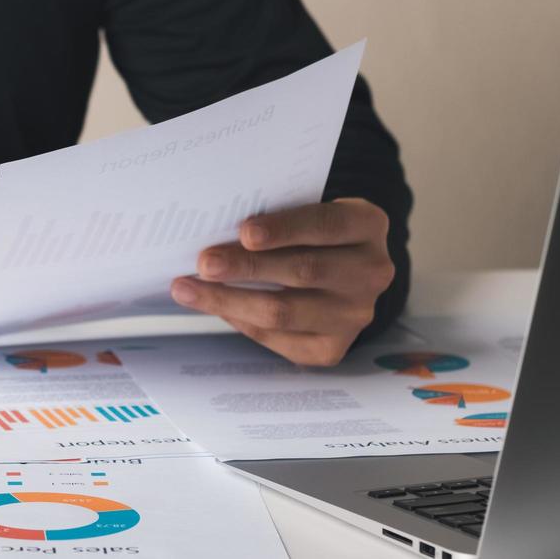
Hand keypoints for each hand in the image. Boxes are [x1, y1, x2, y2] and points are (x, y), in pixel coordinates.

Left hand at [170, 198, 393, 366]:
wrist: (343, 269)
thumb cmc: (312, 233)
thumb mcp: (307, 211)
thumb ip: (276, 220)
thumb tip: (216, 237)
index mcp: (367, 226)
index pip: (326, 225)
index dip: (285, 229)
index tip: (246, 232)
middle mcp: (371, 272)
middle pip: (303, 271)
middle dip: (247, 268)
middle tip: (205, 263)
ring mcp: (355, 314)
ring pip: (285, 312)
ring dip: (229, 300)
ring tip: (188, 289)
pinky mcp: (333, 347)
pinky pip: (278, 338)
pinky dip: (240, 320)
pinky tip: (214, 306)